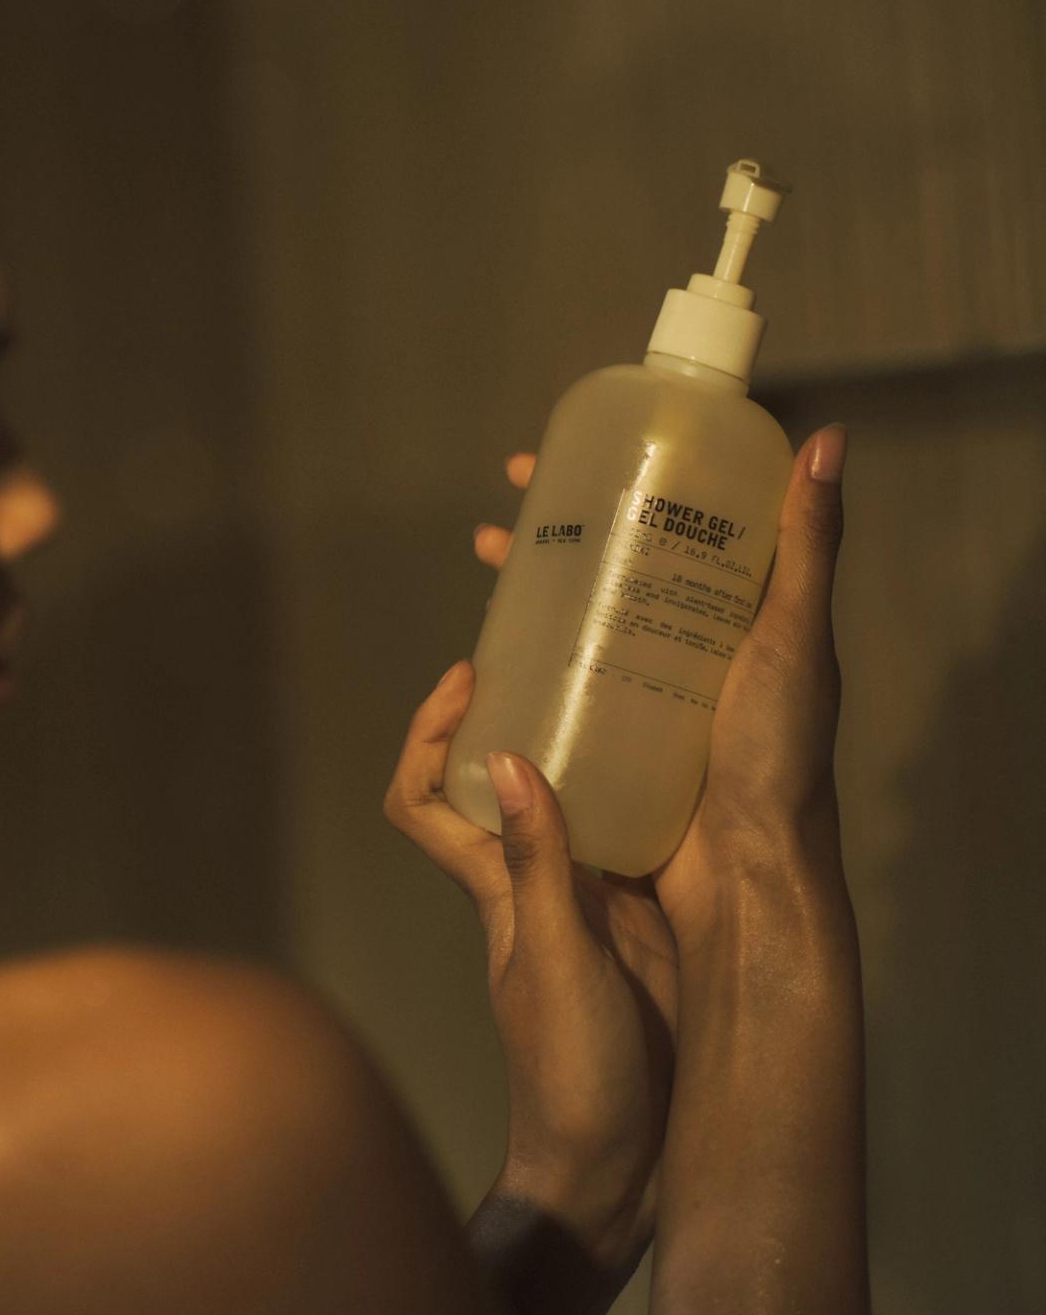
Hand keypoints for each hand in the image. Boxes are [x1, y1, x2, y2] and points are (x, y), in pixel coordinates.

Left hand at [384, 449, 677, 1270]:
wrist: (616, 1169)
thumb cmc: (573, 1076)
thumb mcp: (560, 965)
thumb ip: (539, 870)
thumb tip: (504, 760)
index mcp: (494, 890)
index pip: (419, 799)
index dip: (425, 735)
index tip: (468, 680)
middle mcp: (527, 886)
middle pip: (489, 784)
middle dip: (503, 712)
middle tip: (556, 645)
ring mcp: (580, 905)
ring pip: (559, 804)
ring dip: (573, 742)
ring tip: (625, 673)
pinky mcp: (635, 925)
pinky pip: (624, 841)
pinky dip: (636, 794)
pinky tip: (685, 760)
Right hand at [474, 431, 851, 952]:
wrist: (742, 875)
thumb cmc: (777, 757)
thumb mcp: (794, 640)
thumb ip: (808, 549)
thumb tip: (828, 438)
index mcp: (732, 615)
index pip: (664, 527)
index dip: (612, 484)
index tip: (560, 458)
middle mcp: (683, 648)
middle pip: (604, 572)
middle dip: (546, 537)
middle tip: (498, 520)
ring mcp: (640, 695)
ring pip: (572, 624)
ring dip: (524, 591)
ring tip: (486, 567)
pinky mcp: (605, 742)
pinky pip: (556, 689)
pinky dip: (520, 663)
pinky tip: (487, 654)